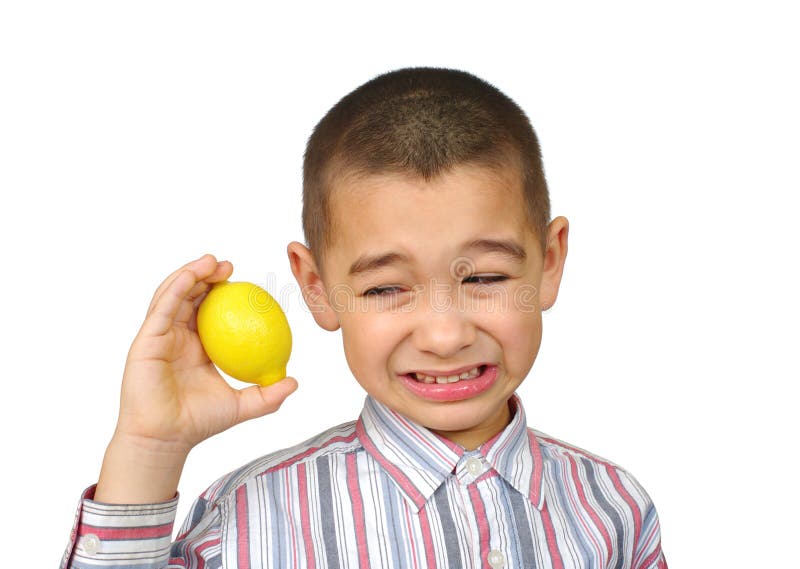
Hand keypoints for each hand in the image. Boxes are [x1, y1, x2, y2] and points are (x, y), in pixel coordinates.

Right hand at [95, 254, 296, 502]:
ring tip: (211, 261)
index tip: (243, 282)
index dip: (223, 292)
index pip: (209, 311)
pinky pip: (161, 308)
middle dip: (206, 275)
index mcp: (196, 346)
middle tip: (228, 266)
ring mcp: (159, 337)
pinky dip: (175, 288)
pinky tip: (191, 277)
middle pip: (189, 296)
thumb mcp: (242, 405)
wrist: (167, 438)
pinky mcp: (145, 340)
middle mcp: (176, 337)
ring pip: (172, 295)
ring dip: (190, 273)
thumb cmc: (199, 422)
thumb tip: (294, 382)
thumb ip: (268, 395)